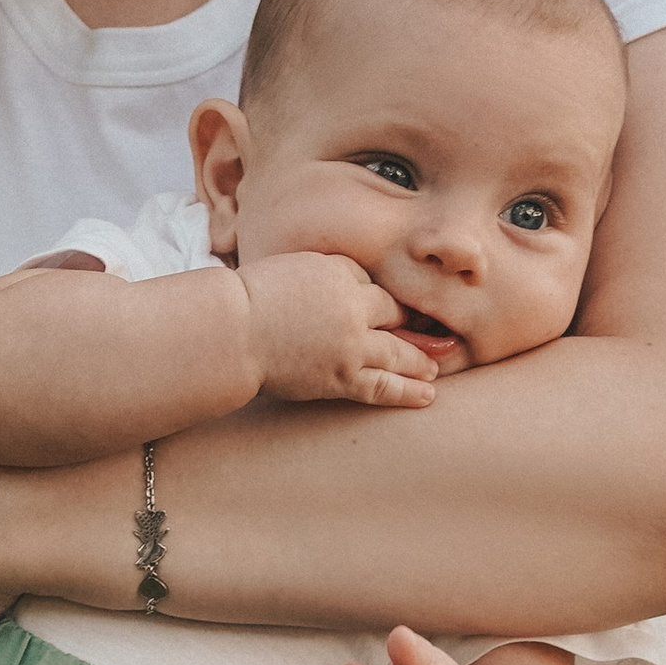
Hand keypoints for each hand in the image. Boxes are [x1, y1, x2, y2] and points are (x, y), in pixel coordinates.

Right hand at [238, 251, 438, 409]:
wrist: (231, 333)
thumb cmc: (247, 301)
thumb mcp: (289, 269)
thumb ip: (321, 275)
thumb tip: (342, 288)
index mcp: (338, 272)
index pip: (368, 281)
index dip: (369, 294)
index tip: (375, 306)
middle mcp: (353, 307)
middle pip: (394, 313)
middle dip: (410, 324)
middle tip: (429, 333)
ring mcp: (351, 345)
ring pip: (399, 352)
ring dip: (419, 361)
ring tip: (433, 368)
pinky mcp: (341, 378)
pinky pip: (383, 386)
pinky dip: (408, 391)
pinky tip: (427, 396)